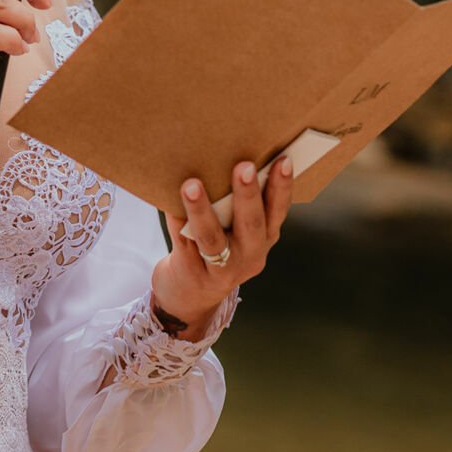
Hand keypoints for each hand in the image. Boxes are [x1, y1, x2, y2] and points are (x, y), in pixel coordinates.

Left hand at [150, 156, 294, 339]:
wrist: (189, 296)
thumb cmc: (216, 247)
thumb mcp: (236, 233)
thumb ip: (237, 206)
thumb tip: (227, 155)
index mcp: (264, 240)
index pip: (277, 212)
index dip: (282, 188)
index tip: (283, 160)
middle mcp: (248, 257)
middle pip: (251, 225)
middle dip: (248, 195)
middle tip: (244, 165)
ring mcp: (220, 270)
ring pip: (212, 238)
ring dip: (202, 210)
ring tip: (192, 184)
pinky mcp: (192, 274)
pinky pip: (182, 243)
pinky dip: (175, 221)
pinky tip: (167, 203)